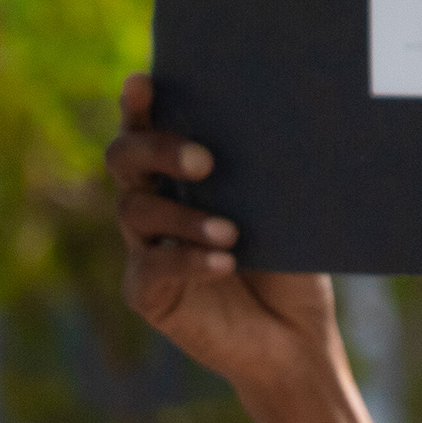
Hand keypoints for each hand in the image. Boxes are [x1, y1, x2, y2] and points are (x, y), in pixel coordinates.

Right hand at [108, 73, 342, 408]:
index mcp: (181, 174)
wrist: (296, 340)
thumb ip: (268, 174)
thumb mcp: (287, 211)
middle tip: (206, 160)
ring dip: (183, 216)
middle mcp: (155, 202)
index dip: (139, 103)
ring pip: (135, 211)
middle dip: (158, 149)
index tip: (146, 82)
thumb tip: (282, 123)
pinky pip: (153, 268)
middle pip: (125, 158)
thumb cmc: (292, 267)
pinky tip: (223, 263)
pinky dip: (188, 260)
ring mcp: (145, 248)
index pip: (148, 126)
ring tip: (231, 231)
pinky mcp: (148, 293)